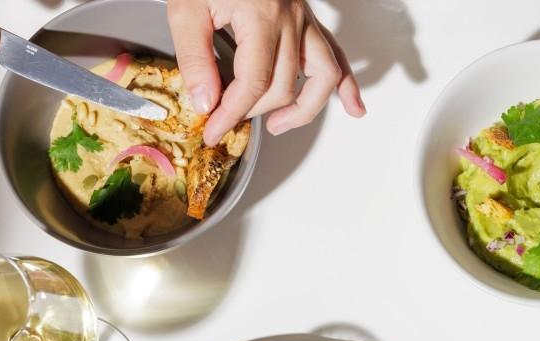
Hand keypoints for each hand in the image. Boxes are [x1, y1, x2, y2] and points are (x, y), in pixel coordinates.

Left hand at [167, 0, 364, 144]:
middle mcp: (292, 19)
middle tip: (225, 122)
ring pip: (323, 76)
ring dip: (304, 110)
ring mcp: (306, 20)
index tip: (214, 129)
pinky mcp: (309, 22)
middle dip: (253, 113)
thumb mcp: (186, 9)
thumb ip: (194, 58)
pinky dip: (348, 86)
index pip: (254, 83)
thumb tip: (206, 103)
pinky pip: (337, 56)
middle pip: (284, 86)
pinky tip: (353, 108)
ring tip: (278, 126)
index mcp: (262, 15)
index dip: (232, 114)